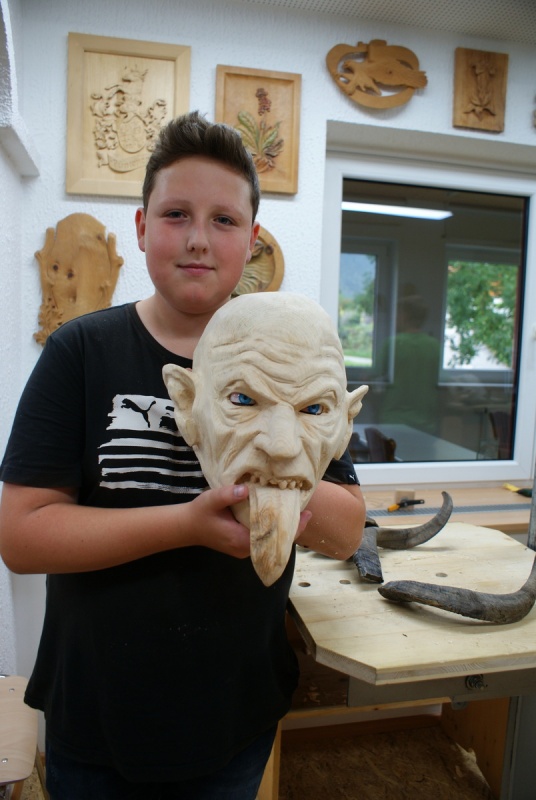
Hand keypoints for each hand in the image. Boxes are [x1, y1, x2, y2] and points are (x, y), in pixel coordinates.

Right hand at [188, 485, 312, 557]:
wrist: (186, 527)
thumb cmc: (199, 513)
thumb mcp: (211, 500)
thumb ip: (228, 495)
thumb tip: (246, 490)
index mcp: (241, 540)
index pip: (273, 538)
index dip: (292, 528)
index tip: (306, 515)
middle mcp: (245, 549)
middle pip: (276, 542)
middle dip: (292, 527)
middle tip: (307, 511)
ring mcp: (244, 549)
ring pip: (270, 541)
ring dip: (283, 528)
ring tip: (296, 512)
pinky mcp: (243, 545)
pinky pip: (263, 539)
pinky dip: (273, 529)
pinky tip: (279, 516)